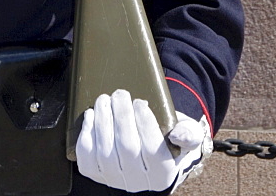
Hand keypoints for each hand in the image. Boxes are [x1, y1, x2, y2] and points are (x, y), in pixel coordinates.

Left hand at [76, 90, 210, 192]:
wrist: (150, 149)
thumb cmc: (168, 137)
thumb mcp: (187, 133)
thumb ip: (189, 133)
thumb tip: (179, 135)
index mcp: (163, 173)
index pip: (152, 150)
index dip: (144, 123)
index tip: (140, 102)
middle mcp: (138, 182)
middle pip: (127, 148)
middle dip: (121, 115)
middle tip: (120, 94)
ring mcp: (115, 179)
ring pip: (104, 152)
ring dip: (102, 120)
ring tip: (104, 100)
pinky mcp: (96, 174)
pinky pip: (86, 157)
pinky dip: (86, 134)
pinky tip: (91, 116)